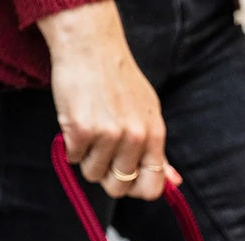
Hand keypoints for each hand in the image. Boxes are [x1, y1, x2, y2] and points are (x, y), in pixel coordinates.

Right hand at [38, 2, 180, 199]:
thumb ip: (158, 151)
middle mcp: (135, 138)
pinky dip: (70, 145)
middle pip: (118, 187)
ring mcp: (107, 134)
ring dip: (87, 158)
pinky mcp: (80, 129)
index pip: (152, 188)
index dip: (136, 191)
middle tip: (101, 152)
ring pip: (93, 174)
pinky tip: (76, 122)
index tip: (125, 180)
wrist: (89, 45)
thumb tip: (174, 182)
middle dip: (107, 176)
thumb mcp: (148, 113)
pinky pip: (73, 158)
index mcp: (154, 136)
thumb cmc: (118, 79)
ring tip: (90, 132)